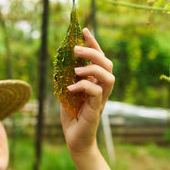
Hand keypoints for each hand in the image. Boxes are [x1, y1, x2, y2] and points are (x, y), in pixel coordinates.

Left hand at [60, 28, 114, 155]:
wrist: (75, 139)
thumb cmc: (72, 116)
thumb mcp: (66, 92)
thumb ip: (67, 78)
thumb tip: (61, 60)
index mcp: (95, 81)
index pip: (99, 58)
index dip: (93, 43)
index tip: (84, 30)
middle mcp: (101, 88)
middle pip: (107, 64)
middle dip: (93, 52)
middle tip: (76, 48)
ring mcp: (101, 99)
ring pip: (108, 77)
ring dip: (92, 68)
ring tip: (75, 70)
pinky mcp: (96, 109)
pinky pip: (96, 92)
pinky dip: (83, 86)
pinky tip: (70, 88)